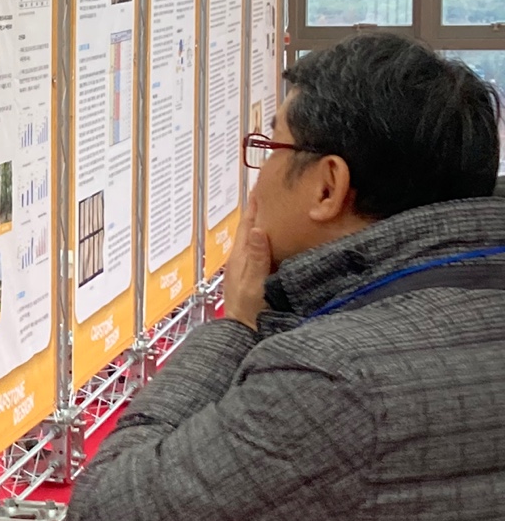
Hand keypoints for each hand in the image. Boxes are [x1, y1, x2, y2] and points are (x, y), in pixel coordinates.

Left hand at [223, 193, 271, 330]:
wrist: (244, 335)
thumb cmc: (248, 313)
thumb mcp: (254, 284)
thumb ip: (256, 258)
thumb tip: (257, 229)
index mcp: (241, 256)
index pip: (249, 223)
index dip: (255, 204)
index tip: (263, 185)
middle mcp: (243, 259)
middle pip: (252, 228)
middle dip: (261, 209)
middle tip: (273, 190)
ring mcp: (249, 268)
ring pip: (257, 239)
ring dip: (265, 224)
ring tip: (278, 208)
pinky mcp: (256, 278)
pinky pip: (263, 252)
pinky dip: (270, 240)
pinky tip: (279, 240)